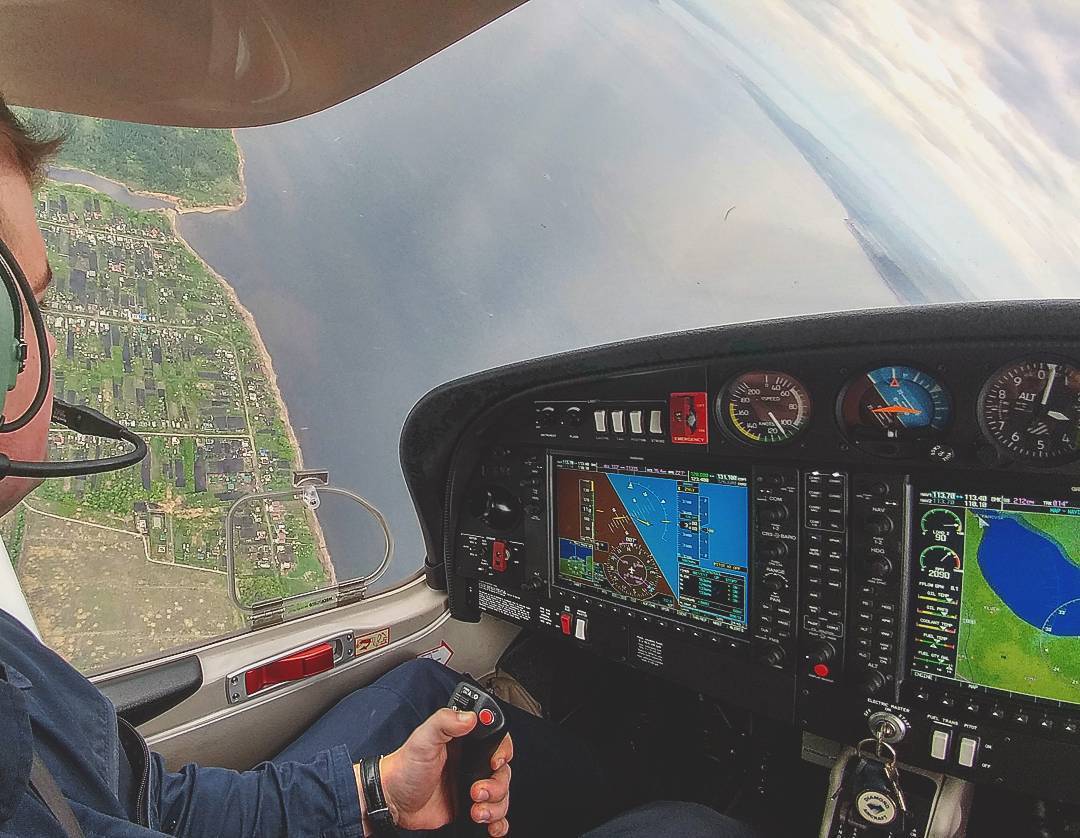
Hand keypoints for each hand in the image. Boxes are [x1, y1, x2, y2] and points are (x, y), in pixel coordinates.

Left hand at [368, 708, 513, 835]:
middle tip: (476, 791)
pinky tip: (492, 825)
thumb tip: (470, 717)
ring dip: (495, 806)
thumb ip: (444, 722)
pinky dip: (498, 821)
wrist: (392, 801)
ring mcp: (472, 785)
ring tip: (476, 810)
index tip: (495, 762)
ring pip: (501, 795)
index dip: (503, 751)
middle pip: (503, 772)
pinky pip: (494, 814)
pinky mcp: (470, 806)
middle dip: (496, 786)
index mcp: (465, 742)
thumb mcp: (422, 739)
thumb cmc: (404, 768)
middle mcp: (472, 763)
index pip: (497, 741)